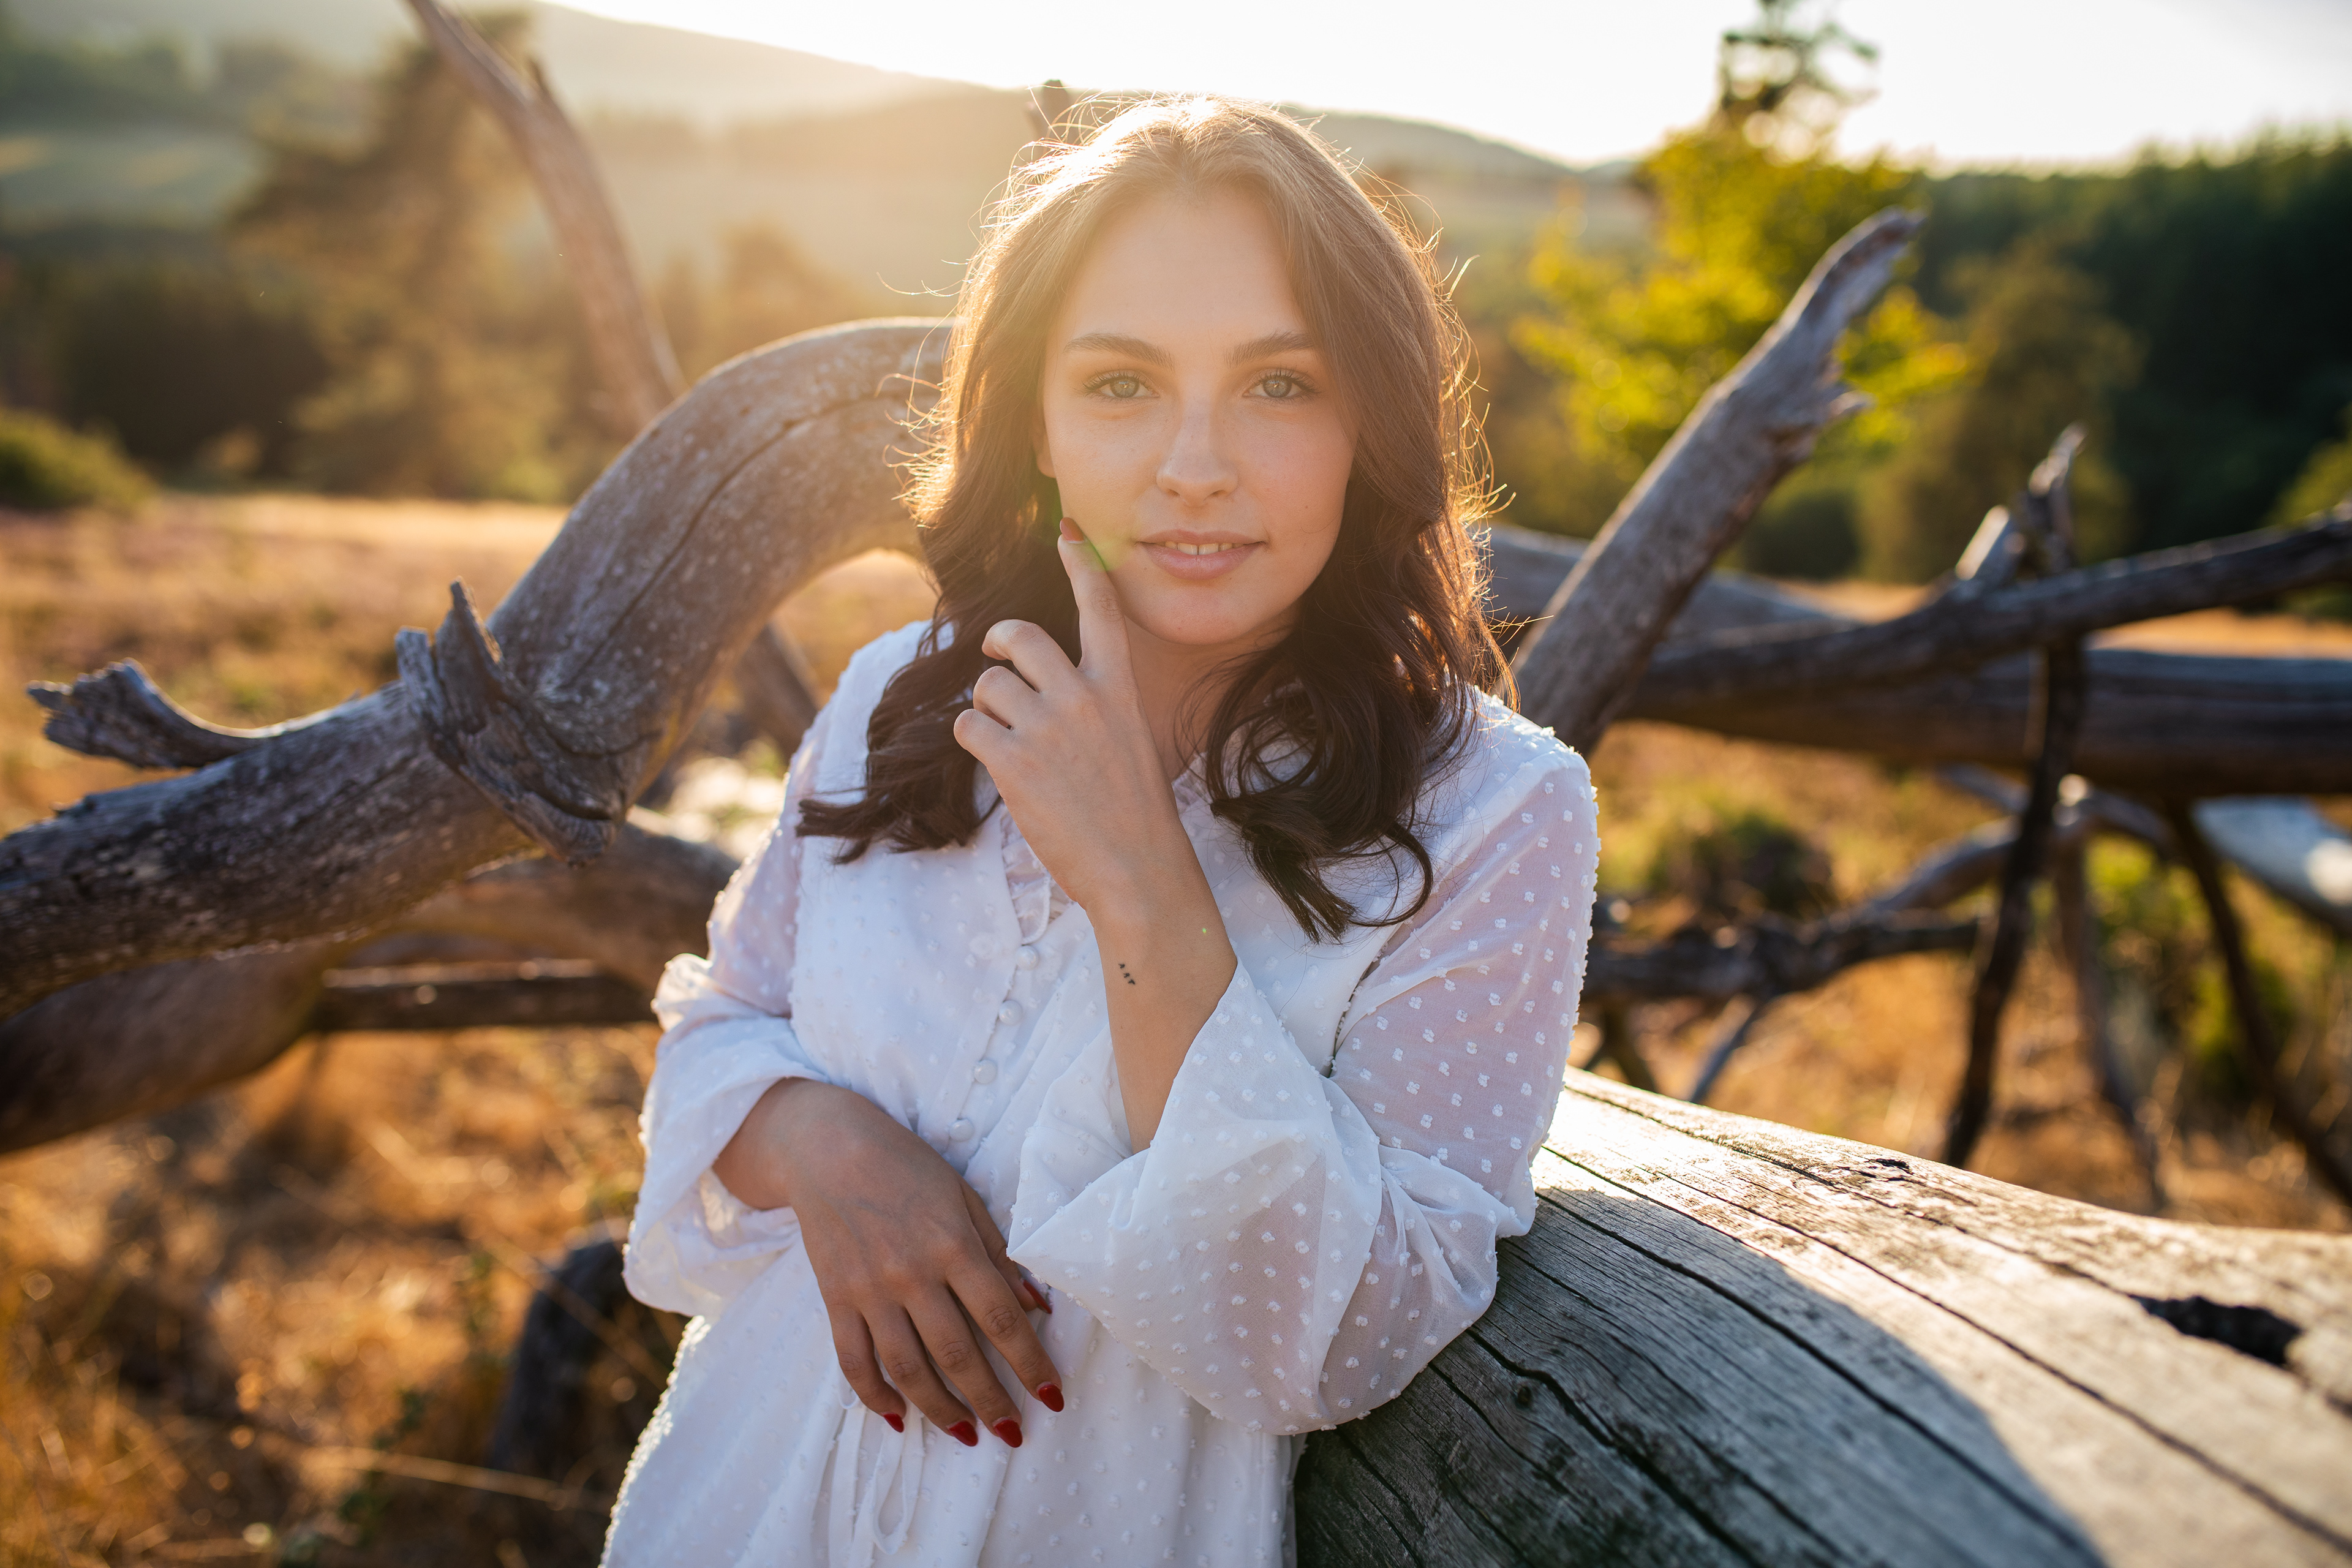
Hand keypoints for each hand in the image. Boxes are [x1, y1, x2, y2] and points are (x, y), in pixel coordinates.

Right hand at [712, 1078, 1061, 1446]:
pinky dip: (875, 1396)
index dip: (1030, 1363)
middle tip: (1014, 1431)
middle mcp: (912, 1274)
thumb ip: (1001, 1254)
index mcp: (953, 1245)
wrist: (828, 1148)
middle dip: (991, 1401)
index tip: (1051, 1396)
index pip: (1001, 1319)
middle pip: (958, 1354)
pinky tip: (899, 1418)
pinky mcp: (835, 1300)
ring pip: (907, 1369)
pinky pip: (854, 1361)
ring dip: (940, 1410)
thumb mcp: (965, 1198)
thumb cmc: (907, 1167)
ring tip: (967, 1435)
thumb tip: (1039, 1306)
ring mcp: (869, 1291)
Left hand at [950, 518, 1189, 914]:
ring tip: (1005, 738)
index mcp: (1119, 689)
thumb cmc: (1135, 814)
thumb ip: (1093, 707)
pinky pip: (968, 725)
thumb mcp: (1130, 741)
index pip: (1100, 609)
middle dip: (998, 642)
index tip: (1066, 529)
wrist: (1137, 869)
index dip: (1079, 563)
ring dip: (985, 706)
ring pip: (988, 685)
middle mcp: (1083, 697)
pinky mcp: (1014, 761)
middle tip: (995, 659)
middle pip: (1021, 636)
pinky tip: (997, 761)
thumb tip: (1040, 690)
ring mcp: (1047, 728)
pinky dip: (973, 739)